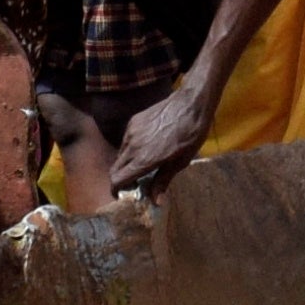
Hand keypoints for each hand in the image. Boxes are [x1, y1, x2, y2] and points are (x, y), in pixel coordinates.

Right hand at [110, 78, 217, 196]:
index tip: (125, 194)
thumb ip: (163, 180)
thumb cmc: (191, 134)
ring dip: (126, 164)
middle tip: (135, 182)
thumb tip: (155, 202)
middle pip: (114, 169)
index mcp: (143, 159)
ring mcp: (131, 132)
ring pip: (119, 155)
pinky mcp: (133, 121)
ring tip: (142, 164)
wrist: (191, 103)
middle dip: (120, 179)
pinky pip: (125, 141)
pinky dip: (130, 149)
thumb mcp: (181, 161)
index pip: (117, 180)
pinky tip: (146, 146)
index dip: (117, 190)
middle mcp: (132, 146)